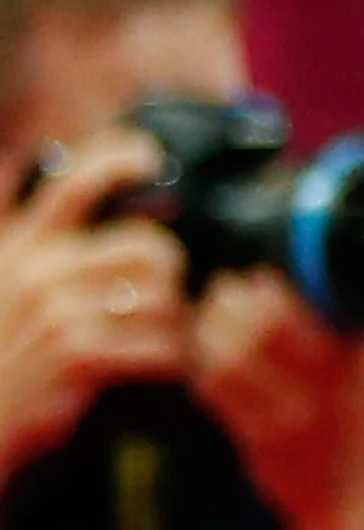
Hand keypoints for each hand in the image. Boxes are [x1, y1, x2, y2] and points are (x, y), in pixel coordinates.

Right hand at [0, 138, 192, 477]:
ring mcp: (56, 312)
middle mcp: (37, 271)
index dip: (118, 160)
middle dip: (174, 278)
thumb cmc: (5, 356)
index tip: (152, 158)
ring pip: (164, 299)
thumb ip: (47, 250)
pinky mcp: (76, 355)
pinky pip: (160, 348)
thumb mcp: (9, 287)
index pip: (70, 184)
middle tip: (170, 303)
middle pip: (149, 248)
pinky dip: (177, 362)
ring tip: (168, 343)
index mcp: (20, 247)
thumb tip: (111, 210)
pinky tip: (170, 371)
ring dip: (180, 326)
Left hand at [185, 268, 363, 529]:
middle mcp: (330, 381)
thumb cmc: (353, 424)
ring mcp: (297, 411)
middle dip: (230, 301)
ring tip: (206, 328)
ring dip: (208, 333)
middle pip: (264, 320)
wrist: (359, 497)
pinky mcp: (263, 438)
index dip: (266, 283)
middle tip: (219, 297)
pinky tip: (206, 366)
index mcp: (356, 356)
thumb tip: (262, 279)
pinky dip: (202, 369)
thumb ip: (325, 329)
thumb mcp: (360, 371)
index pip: (304, 301)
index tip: (253, 280)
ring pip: (233, 353)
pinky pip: (217, 389)